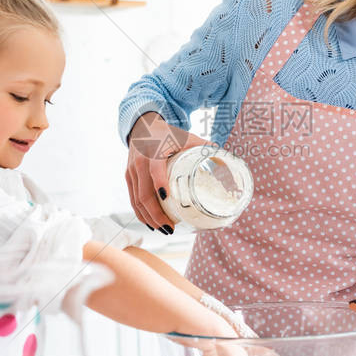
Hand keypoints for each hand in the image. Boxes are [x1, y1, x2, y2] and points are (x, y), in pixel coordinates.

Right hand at [125, 111, 210, 232]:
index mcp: (154, 152)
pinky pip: (133, 199)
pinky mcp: (128, 177)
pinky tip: (151, 223)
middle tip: (171, 228)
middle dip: (156, 214)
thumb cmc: (169, 134)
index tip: (168, 198)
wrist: (142, 126)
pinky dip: (141, 213)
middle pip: (144, 194)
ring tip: (164, 229)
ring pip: (137, 200)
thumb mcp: (186, 137)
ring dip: (149, 218)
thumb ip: (204, 147)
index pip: (154, 170)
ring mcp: (132, 171)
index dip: (160, 184)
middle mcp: (140, 162)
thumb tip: (227, 160)